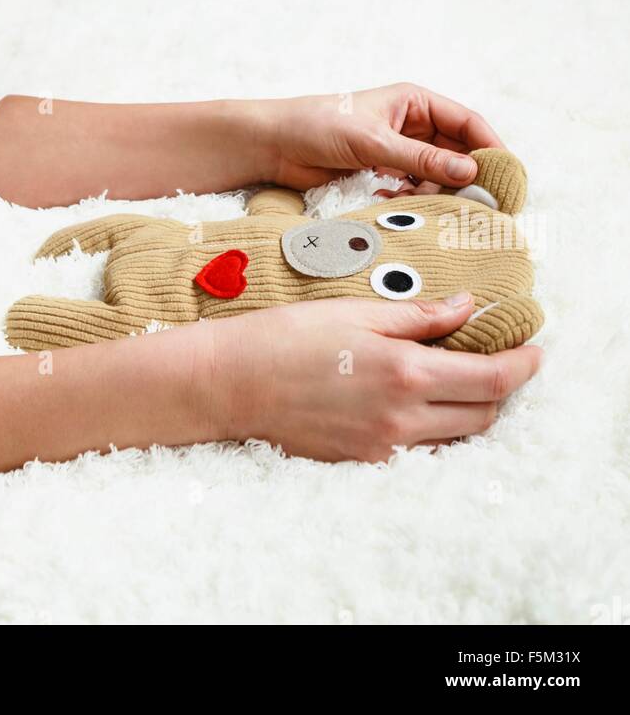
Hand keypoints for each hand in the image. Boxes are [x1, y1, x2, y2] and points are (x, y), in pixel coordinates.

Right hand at [209, 294, 542, 462]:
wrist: (233, 382)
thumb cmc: (289, 336)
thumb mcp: (357, 312)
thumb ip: (419, 316)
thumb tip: (466, 308)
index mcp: (405, 374)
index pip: (490, 380)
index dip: (522, 367)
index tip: (535, 352)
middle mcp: (401, 420)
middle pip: (482, 416)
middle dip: (501, 390)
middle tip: (501, 360)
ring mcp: (382, 448)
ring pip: (455, 439)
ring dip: (470, 411)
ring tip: (462, 379)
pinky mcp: (363, 462)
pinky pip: (419, 452)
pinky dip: (435, 430)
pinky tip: (420, 402)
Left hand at [258, 82, 503, 194]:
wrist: (273, 145)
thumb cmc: (318, 125)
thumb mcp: (373, 141)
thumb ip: (420, 159)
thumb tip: (470, 171)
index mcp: (415, 102)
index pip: (467, 123)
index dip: (491, 148)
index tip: (507, 176)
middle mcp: (413, 125)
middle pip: (458, 153)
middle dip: (470, 177)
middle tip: (484, 206)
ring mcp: (399, 152)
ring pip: (438, 176)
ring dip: (440, 193)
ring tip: (434, 208)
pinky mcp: (384, 176)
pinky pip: (414, 190)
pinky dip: (416, 201)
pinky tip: (403, 207)